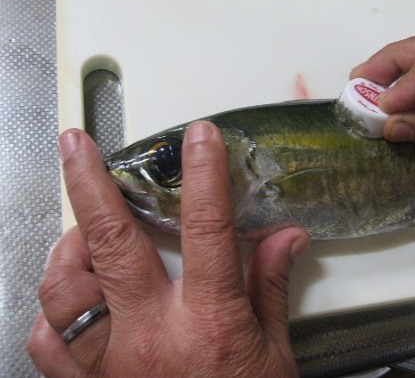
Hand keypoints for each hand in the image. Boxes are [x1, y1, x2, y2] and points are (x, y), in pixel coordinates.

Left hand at [28, 122, 309, 376]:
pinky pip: (50, 345)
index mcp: (208, 323)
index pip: (208, 230)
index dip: (204, 175)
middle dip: (89, 185)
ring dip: (66, 250)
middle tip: (75, 145)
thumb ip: (271, 287)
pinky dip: (53, 314)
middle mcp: (150, 335)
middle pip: (111, 243)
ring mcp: (111, 363)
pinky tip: (68, 302)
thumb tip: (285, 238)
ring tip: (78, 232)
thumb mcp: (274, 353)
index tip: (200, 137)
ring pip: (64, 290)